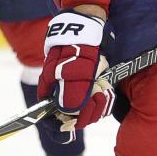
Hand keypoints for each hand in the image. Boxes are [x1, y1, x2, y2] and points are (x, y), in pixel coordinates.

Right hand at [38, 10, 114, 137]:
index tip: (71, 128)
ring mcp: (78, 92)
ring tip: (101, 85)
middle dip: (87, 111)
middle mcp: (62, 95)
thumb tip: (70, 112)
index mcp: (51, 92)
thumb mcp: (77, 66)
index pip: (51, 120)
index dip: (60, 128)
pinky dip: (104, 98)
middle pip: (73, 119)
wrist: (90, 26)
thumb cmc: (79, 45)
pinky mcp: (92, 89)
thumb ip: (73, 89)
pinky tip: (105, 86)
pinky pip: (98, 104)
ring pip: (88, 113)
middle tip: (96, 93)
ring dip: (98, 103)